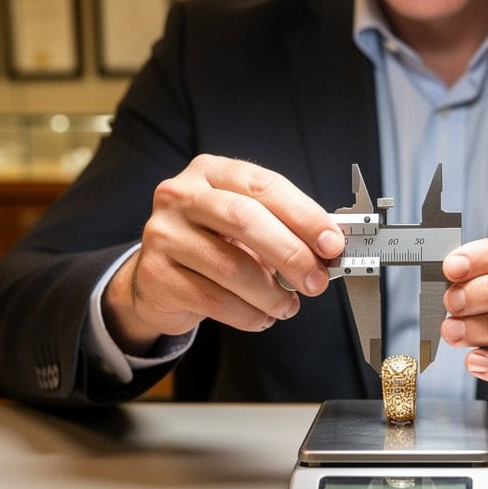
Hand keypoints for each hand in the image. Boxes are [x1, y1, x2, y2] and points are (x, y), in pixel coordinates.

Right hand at [103, 155, 344, 353]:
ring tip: (288, 305)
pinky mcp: (155, 274)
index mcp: (210, 171)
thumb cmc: (214, 245)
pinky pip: (214, 300)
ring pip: (230, 266)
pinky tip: (262, 317)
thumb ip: (284, 228)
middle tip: (317, 281)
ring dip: (271, 293)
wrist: (159, 279)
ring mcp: (162, 233)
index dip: (304, 215)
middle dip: (291, 254)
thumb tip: (330, 247)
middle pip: (245, 219)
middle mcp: (180, 195)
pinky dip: (248, 314)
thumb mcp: (247, 226)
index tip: (332, 243)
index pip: (264, 186)